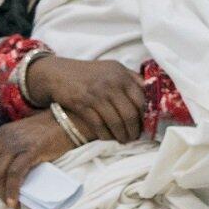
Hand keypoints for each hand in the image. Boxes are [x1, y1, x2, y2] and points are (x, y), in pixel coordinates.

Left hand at [0, 115, 76, 208]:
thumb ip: (13, 150)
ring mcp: (17, 143)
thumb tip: (6, 176)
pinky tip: (14, 201)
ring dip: (1, 193)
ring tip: (9, 203)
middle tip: (1, 201)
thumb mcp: (24, 137)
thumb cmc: (51, 131)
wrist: (71, 120)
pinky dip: (12, 191)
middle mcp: (4, 138)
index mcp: (1, 135)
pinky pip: (14, 175)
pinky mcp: (31, 150)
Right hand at [26, 56, 145, 142]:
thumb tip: (150, 94)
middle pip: (130, 113)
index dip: (145, 115)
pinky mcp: (82, 104)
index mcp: (122, 74)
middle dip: (134, 129)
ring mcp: (97, 94)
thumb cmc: (88, 73)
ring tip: (123, 140)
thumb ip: (130, 79)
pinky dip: (105, 134)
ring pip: (116, 121)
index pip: (141, 98)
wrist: (58, 73)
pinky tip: (108, 138)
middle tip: (134, 137)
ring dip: (121, 135)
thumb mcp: (112, 69)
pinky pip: (99, 125)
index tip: (145, 124)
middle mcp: (112, 83)